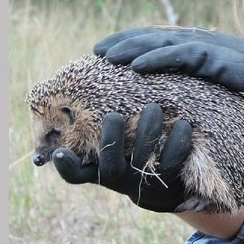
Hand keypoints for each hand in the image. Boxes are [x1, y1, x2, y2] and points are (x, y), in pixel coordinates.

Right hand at [51, 103, 192, 212]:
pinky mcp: (169, 181)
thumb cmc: (126, 142)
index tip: (60, 152)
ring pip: (143, 162)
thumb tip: (95, 62)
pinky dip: (178, 144)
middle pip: (110, 167)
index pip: (74, 173)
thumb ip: (97, 112)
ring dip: (147, 133)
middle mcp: (117, 178)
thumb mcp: (106, 134)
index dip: (67, 165)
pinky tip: (183, 124)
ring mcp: (142, 182)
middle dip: (112, 139)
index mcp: (95, 168)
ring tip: (153, 107)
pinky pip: (174, 164)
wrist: (163, 177)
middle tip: (114, 116)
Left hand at [95, 26, 243, 98]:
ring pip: (154, 44)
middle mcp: (185, 38)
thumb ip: (184, 70)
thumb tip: (162, 85)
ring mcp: (195, 44)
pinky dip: (152, 60)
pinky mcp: (205, 55)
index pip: (147, 37)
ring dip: (128, 50)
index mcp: (183, 40)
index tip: (101, 49)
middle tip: (95, 51)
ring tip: (106, 57)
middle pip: (145, 37)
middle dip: (119, 43)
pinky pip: (173, 56)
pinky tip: (135, 66)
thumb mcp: (204, 71)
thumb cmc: (236, 72)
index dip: (124, 41)